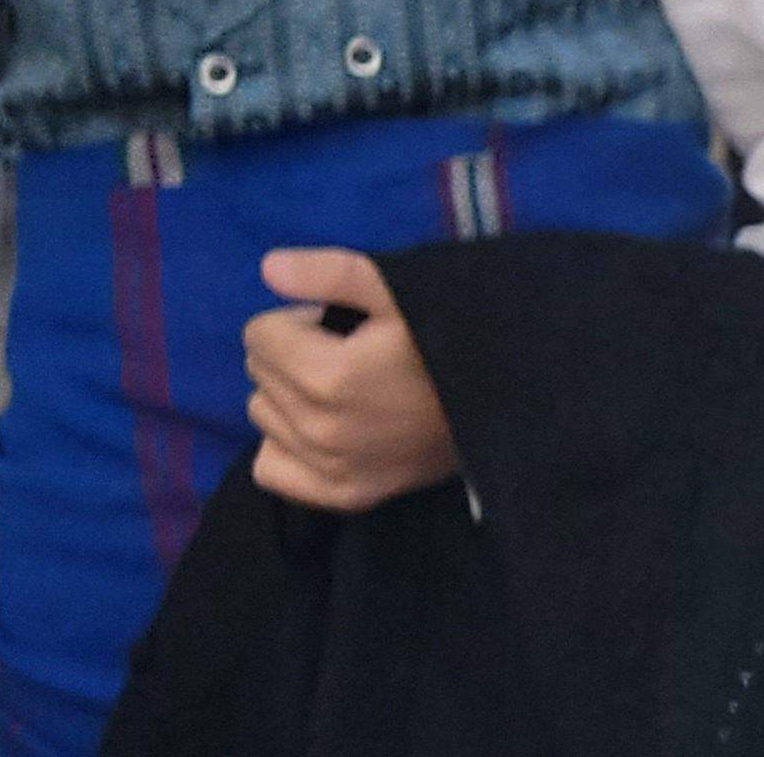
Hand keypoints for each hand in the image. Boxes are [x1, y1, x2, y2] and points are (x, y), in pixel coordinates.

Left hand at [243, 248, 459, 511]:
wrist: (505, 403)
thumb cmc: (448, 339)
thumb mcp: (398, 290)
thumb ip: (330, 272)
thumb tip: (268, 267)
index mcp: (327, 377)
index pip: (259, 334)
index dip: (298, 321)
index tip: (342, 329)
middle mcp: (321, 430)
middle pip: (259, 372)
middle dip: (291, 355)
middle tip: (348, 358)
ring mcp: (331, 469)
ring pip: (262, 415)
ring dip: (288, 397)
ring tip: (344, 391)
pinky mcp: (344, 496)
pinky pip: (270, 468)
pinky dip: (286, 447)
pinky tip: (324, 430)